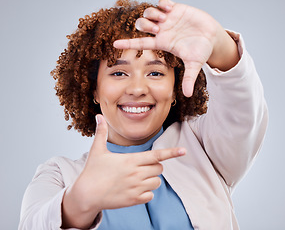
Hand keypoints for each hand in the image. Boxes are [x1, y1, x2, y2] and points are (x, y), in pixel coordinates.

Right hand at [62, 114, 185, 227]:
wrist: (86, 195)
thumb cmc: (92, 171)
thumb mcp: (97, 150)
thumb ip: (101, 132)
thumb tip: (98, 116)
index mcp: (130, 160)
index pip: (156, 155)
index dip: (171, 152)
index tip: (183, 150)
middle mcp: (136, 174)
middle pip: (159, 168)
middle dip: (155, 165)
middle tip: (142, 165)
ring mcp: (136, 188)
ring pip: (157, 182)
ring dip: (152, 178)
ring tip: (138, 177)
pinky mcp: (134, 200)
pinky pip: (151, 195)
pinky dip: (147, 192)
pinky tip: (136, 189)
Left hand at [114, 0, 238, 96]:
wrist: (212, 37)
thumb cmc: (201, 51)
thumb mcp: (194, 64)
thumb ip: (189, 78)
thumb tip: (188, 95)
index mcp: (162, 43)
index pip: (141, 43)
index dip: (127, 44)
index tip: (114, 44)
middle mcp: (162, 31)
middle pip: (141, 25)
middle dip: (144, 25)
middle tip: (157, 29)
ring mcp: (168, 19)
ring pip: (148, 12)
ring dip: (152, 14)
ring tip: (164, 18)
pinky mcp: (176, 9)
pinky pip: (162, 2)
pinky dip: (162, 4)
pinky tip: (170, 9)